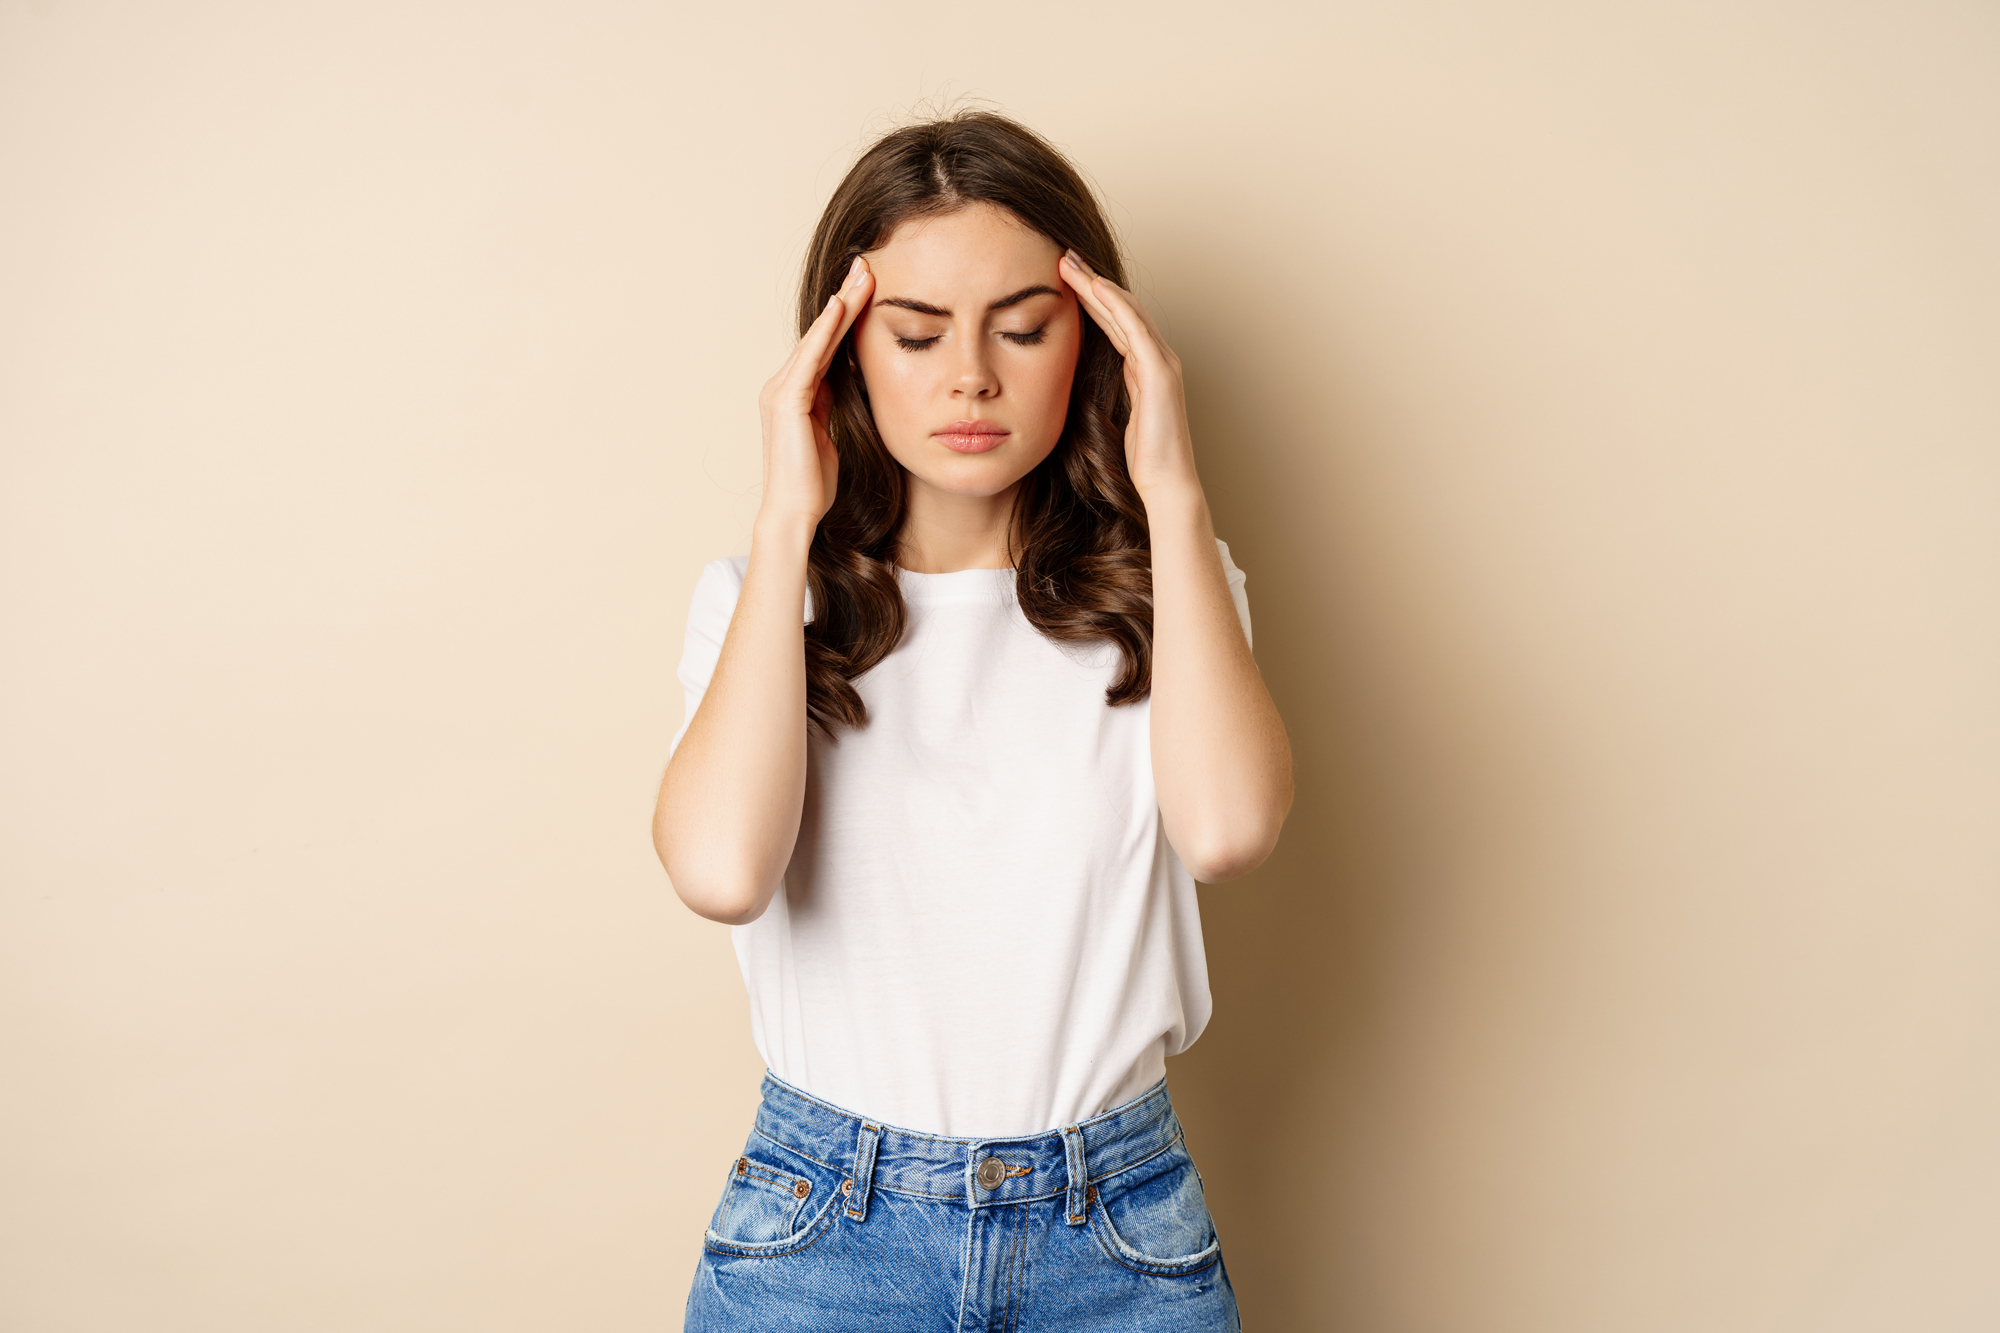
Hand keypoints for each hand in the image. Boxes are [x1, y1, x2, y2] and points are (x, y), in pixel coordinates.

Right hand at [756, 256, 874, 529]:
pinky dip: (825, 332)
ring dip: (841, 305)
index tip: (869, 286)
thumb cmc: (815, 481)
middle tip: (867, 264)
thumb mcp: (832, 432)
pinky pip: (811, 359)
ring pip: (818, 339)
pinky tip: (840, 307)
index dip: (847, 314)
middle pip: (822, 333)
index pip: (827, 344)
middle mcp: (783, 384)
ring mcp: (781, 390)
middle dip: (846, 298)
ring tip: (862, 275)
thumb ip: (835, 404)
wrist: (796, 511)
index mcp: (796, 392)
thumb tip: (850, 382)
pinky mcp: (787, 401)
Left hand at [1058, 250, 1199, 504]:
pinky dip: (1116, 306)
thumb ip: (1104, 390)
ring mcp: (1162, 362)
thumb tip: (1075, 379)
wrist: (1165, 482)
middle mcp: (1158, 358)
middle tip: (1063, 256)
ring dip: (1097, 284)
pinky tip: (1096, 287)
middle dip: (1091, 281)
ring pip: (1126, 311)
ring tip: (1070, 263)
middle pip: (1120, 308)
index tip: (1063, 278)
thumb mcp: (1115, 414)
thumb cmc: (1141, 458)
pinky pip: (1135, 330)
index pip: (1115, 322)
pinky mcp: (1160, 372)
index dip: (1091, 297)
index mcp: (1146, 367)